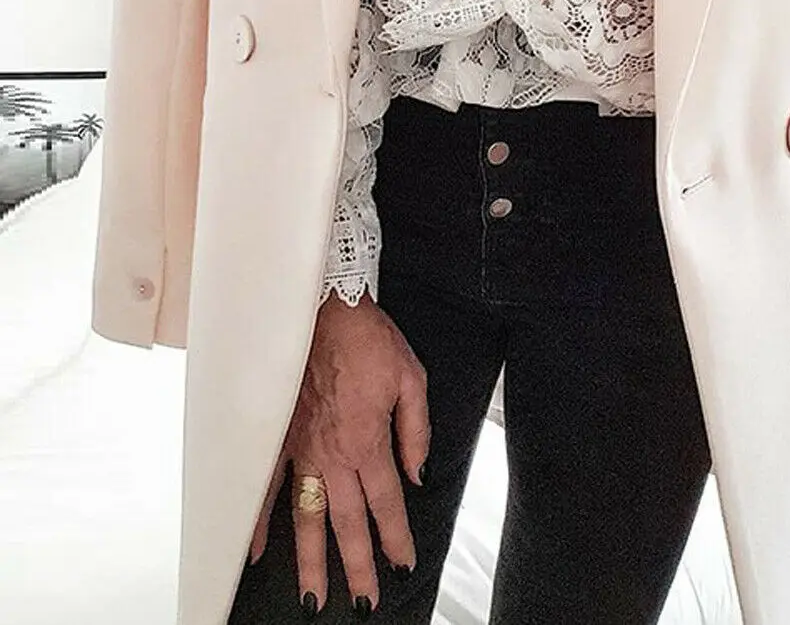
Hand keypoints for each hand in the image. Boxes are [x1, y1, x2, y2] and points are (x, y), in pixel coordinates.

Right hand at [249, 291, 429, 614]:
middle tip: (363, 603)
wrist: (322, 308)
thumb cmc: (366, 338)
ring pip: (305, 517)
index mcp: (367, 441)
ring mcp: (300, 449)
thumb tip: (418, 472)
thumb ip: (416, 431)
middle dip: (357, 568)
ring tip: (314, 597)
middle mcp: (332, 454)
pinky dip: (258, 523)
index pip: (387, 503)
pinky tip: (257, 554)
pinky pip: (267, 487)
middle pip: (347, 524)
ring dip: (311, 561)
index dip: (397, 538)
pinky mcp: (278, 437)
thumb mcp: (411, 378)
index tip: (403, 564)